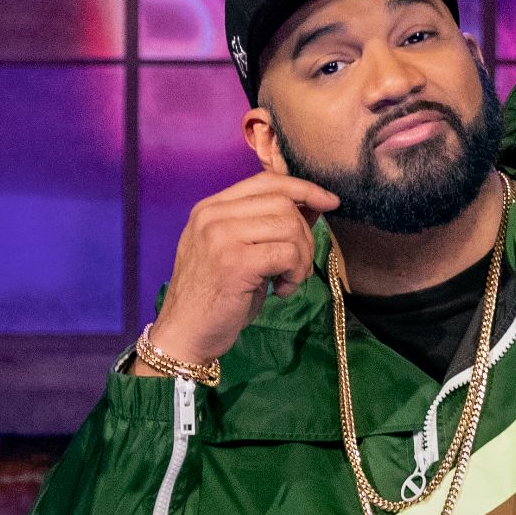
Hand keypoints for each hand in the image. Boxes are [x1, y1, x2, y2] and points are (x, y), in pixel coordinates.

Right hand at [133, 172, 340, 371]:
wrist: (185, 333)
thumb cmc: (216, 298)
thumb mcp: (240, 253)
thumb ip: (267, 227)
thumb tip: (314, 205)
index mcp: (212, 208)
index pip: (266, 181)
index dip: (303, 188)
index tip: (329, 201)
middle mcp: (214, 215)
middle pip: (283, 202)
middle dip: (305, 235)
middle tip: (298, 267)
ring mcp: (222, 236)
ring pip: (289, 226)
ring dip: (302, 257)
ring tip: (289, 280)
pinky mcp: (235, 262)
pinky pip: (287, 254)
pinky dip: (295, 274)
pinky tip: (282, 290)